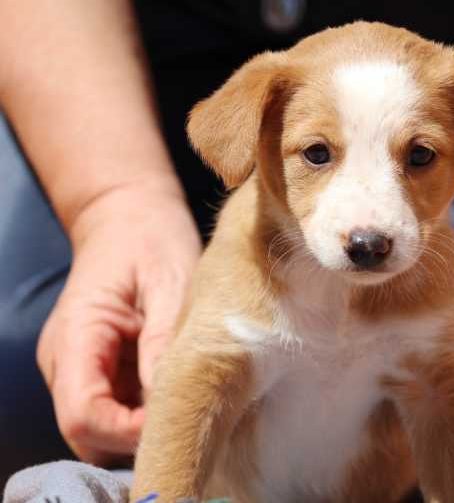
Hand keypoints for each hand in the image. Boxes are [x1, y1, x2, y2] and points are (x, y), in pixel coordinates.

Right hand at [37, 180, 200, 464]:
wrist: (128, 214)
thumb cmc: (151, 237)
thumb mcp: (170, 279)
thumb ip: (163, 339)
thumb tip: (168, 397)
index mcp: (76, 336)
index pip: (83, 415)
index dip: (128, 432)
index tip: (177, 418)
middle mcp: (65, 361)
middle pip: (88, 433)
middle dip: (136, 436)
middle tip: (189, 413)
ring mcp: (78, 367)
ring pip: (102, 428)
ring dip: (142, 426)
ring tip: (187, 398)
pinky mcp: (97, 368)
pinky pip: (116, 408)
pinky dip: (145, 411)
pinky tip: (177, 389)